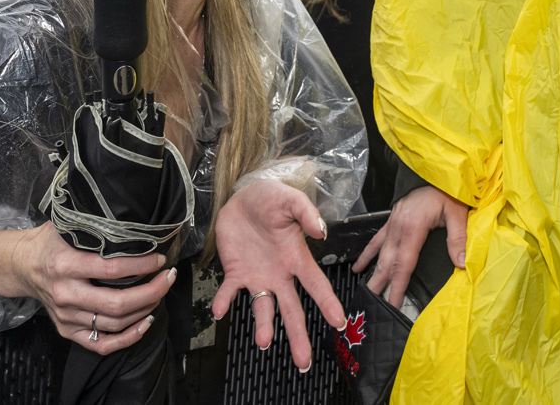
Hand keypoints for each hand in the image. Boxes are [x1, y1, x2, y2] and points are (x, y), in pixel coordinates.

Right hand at [9, 222, 174, 354]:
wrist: (23, 265)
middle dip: (152, 291)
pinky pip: (101, 344)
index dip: (142, 265)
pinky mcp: (67, 330)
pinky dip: (127, 338)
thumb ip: (96, 227)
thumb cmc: (51, 242)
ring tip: (161, 292)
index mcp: (65, 265)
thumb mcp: (69, 226)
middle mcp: (65, 294)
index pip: (111, 269)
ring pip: (114, 323)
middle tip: (169, 277)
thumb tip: (136, 225)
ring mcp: (66, 317)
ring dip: (145, 309)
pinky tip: (146, 323)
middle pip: (117, 303)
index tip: (160, 259)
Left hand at [211, 179, 341, 371]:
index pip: (316, 285)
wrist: (241, 197)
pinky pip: (229, 292)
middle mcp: (279, 274)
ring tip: (264, 342)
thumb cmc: (271, 198)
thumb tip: (320, 232)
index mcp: (296, 258)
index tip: (339, 324)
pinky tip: (220, 310)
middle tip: (304, 362)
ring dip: (263, 326)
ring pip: (263, 308)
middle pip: (292, 309)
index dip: (328, 304)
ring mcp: (257, 276)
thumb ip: (306, 213)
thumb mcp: (290, 200)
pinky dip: (224, 301)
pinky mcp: (235, 272)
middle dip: (298, 335)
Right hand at [352, 186, 468, 307]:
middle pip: (387, 262)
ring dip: (372, 273)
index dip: (398, 286)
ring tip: (365, 292)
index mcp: (413, 228)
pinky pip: (375, 240)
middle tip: (372, 307)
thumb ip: (458, 239)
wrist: (433, 170)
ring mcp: (392, 224)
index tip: (393, 304)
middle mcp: (398, 228)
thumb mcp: (457, 213)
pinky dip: (366, 254)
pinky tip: (358, 266)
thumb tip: (462, 264)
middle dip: (380, 285)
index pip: (404, 264)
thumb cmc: (446, 191)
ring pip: (379, 254)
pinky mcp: (391, 221)